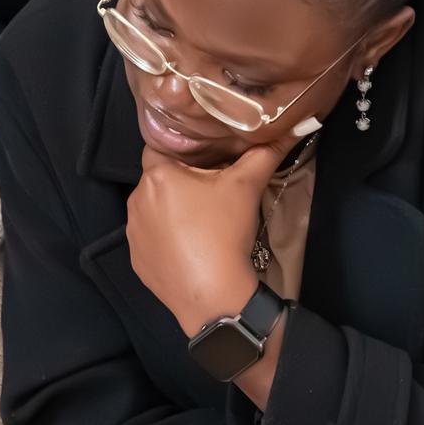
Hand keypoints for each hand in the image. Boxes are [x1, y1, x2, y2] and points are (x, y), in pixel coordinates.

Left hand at [127, 137, 298, 335]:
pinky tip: (191, 247)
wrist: (213, 294)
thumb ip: (264, 153)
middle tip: (211, 189)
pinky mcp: (137, 259)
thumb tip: (290, 130)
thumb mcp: (247, 187)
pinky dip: (166, 239)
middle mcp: (136, 200)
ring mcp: (133, 233)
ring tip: (202, 221)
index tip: (202, 156)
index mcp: (156, 176)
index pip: (160, 147)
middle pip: (158, 180)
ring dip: (172, 210)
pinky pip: (150, 239)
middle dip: (181, 181)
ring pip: (153, 210)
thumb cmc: (224, 232)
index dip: (181, 149)